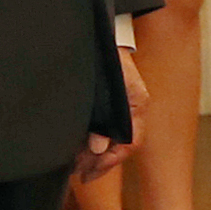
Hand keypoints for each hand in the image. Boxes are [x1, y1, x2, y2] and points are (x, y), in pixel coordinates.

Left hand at [79, 43, 149, 185]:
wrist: (97, 36)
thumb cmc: (103, 57)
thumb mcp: (105, 88)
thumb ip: (102, 118)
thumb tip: (98, 147)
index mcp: (136, 105)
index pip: (130, 143)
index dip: (110, 162)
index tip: (89, 172)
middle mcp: (131, 111)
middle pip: (119, 146)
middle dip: (98, 163)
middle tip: (77, 172)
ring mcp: (119, 109)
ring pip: (109, 141)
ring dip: (92, 156)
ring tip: (73, 164)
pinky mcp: (106, 107)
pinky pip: (102, 132)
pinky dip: (88, 144)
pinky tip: (75, 150)